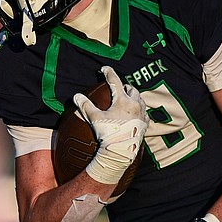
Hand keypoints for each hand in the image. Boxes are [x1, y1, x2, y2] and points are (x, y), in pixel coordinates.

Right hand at [73, 66, 148, 184]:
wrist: (121, 152)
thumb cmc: (108, 134)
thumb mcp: (95, 119)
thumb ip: (85, 106)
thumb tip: (76, 96)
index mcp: (123, 101)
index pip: (115, 82)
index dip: (108, 73)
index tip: (104, 69)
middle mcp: (135, 105)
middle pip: (131, 89)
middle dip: (124, 86)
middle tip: (117, 87)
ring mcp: (142, 114)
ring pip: (140, 99)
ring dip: (133, 96)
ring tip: (127, 98)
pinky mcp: (145, 124)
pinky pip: (144, 113)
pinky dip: (139, 110)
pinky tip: (136, 113)